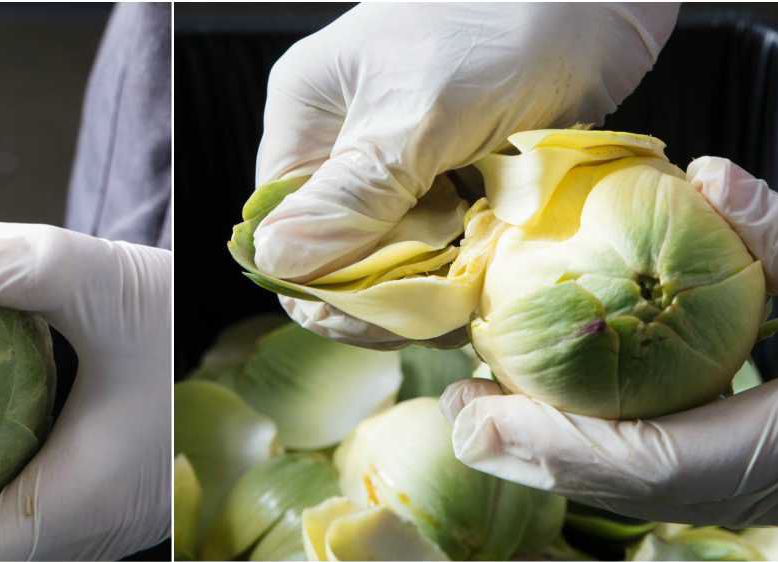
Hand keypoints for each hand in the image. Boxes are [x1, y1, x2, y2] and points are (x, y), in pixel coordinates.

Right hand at [254, 2, 676, 344]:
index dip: (317, 284)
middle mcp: (344, 146)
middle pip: (334, 256)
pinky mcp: (454, 181)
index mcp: (308, 119)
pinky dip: (460, 273)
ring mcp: (400, 167)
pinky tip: (485, 285)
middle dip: (379, 295)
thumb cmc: (503, 28)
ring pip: (390, 263)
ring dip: (427, 292)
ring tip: (467, 302)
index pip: (282, 230)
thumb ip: (352, 197)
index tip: (370, 316)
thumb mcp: (421, 119)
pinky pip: (439, 250)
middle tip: (434, 312)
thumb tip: (275, 264)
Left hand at [444, 161, 777, 549]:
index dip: (551, 446)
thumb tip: (711, 187)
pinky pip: (725, 474)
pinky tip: (626, 405)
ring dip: (597, 451)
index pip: (644, 464)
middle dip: (550, 454)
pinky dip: (658, 443)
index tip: (476, 420)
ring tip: (524, 407)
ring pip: (681, 487)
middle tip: (470, 413)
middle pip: (646, 487)